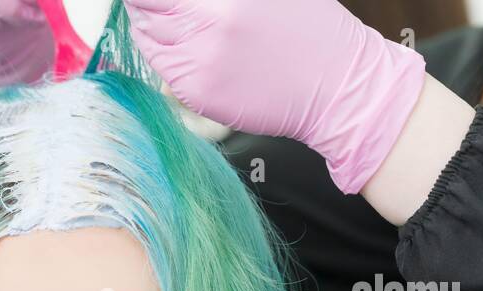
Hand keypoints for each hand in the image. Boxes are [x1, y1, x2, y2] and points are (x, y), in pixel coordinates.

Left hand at [122, 0, 425, 193]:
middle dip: (148, 5)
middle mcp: (208, 21)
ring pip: (147, 38)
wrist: (336, 86)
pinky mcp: (196, 91)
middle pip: (146, 8)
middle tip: (161, 6)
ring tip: (183, 28)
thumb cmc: (311, 32)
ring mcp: (197, 59)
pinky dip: (166, 58)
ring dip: (153, 29)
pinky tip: (191, 52)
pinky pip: (163, 70)